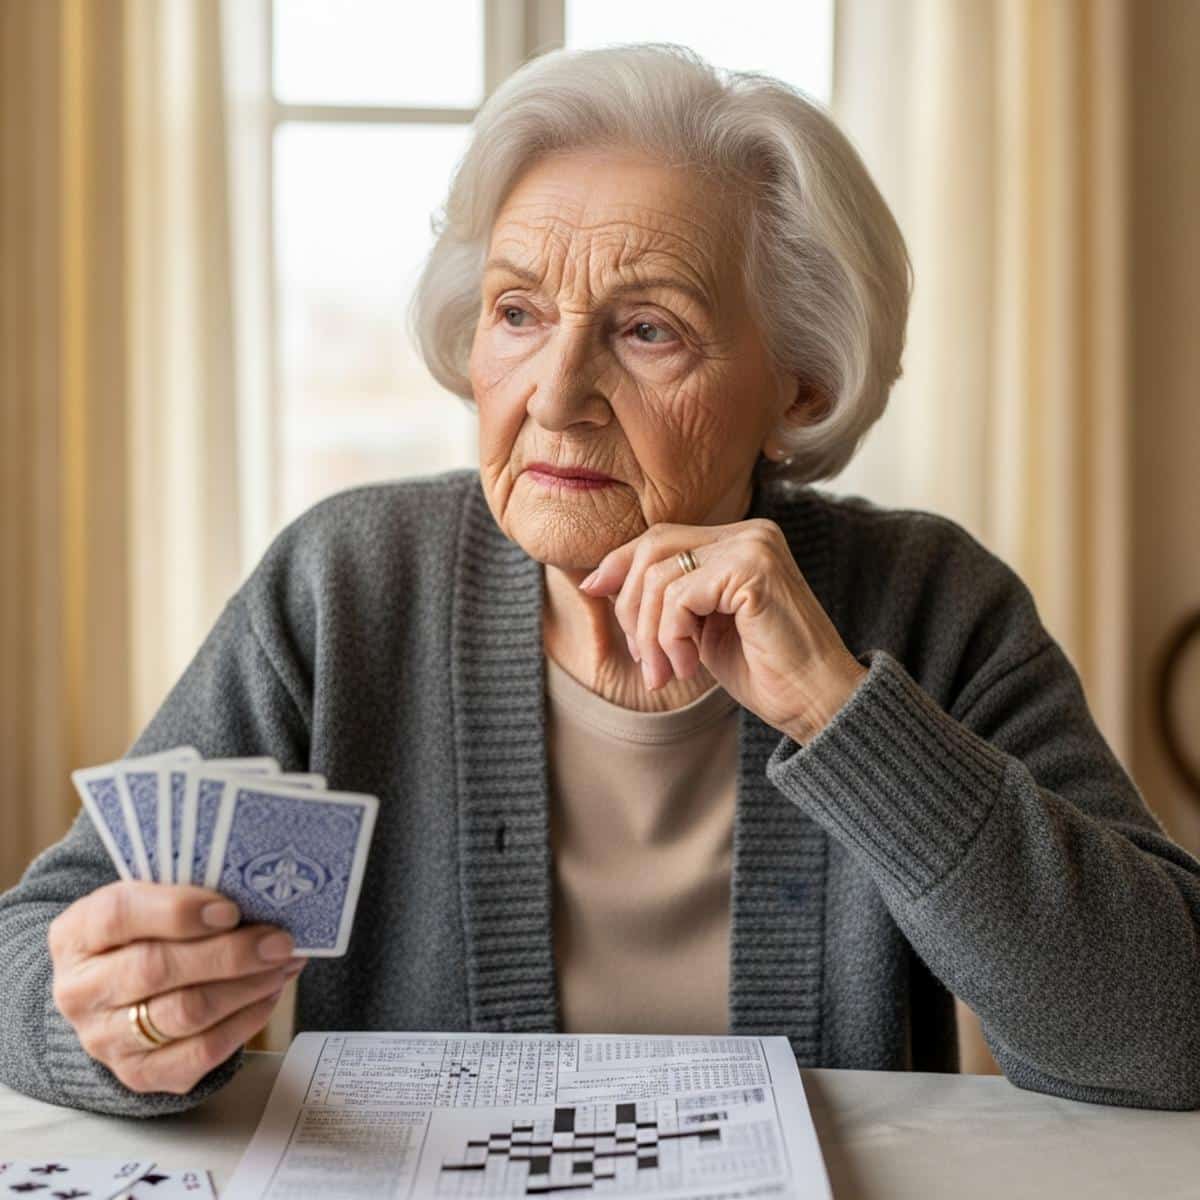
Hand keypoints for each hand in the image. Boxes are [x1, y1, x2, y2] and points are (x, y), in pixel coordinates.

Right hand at [48, 880, 305, 1094]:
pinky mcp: (139, 1074)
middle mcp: (80, 990)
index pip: (118, 916)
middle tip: (278, 940)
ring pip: (185, 1013)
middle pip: (156, 969)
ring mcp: (105, 1039)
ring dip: (245, 987)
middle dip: (229, 953)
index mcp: (76, 934)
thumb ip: (187, 893)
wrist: (116, 992)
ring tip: (281, 964)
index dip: (177, 912)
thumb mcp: (148, 899)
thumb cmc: (144, 932)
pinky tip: (267, 995)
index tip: (231, 909)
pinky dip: (245, 1021)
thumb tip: (258, 896)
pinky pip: (200, 1053)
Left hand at [580, 518, 868, 741]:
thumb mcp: (701, 627)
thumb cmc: (765, 671)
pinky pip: (678, 598)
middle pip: (653, 548)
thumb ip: (668, 597)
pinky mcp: (752, 571)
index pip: (661, 537)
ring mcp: (754, 547)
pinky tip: (690, 666)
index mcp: (741, 540)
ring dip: (651, 636)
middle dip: (631, 608)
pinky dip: (671, 638)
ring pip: (659, 577)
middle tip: (646, 662)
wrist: (819, 703)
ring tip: (669, 673)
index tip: (593, 590)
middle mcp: (751, 533)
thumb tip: (601, 579)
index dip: (620, 562)